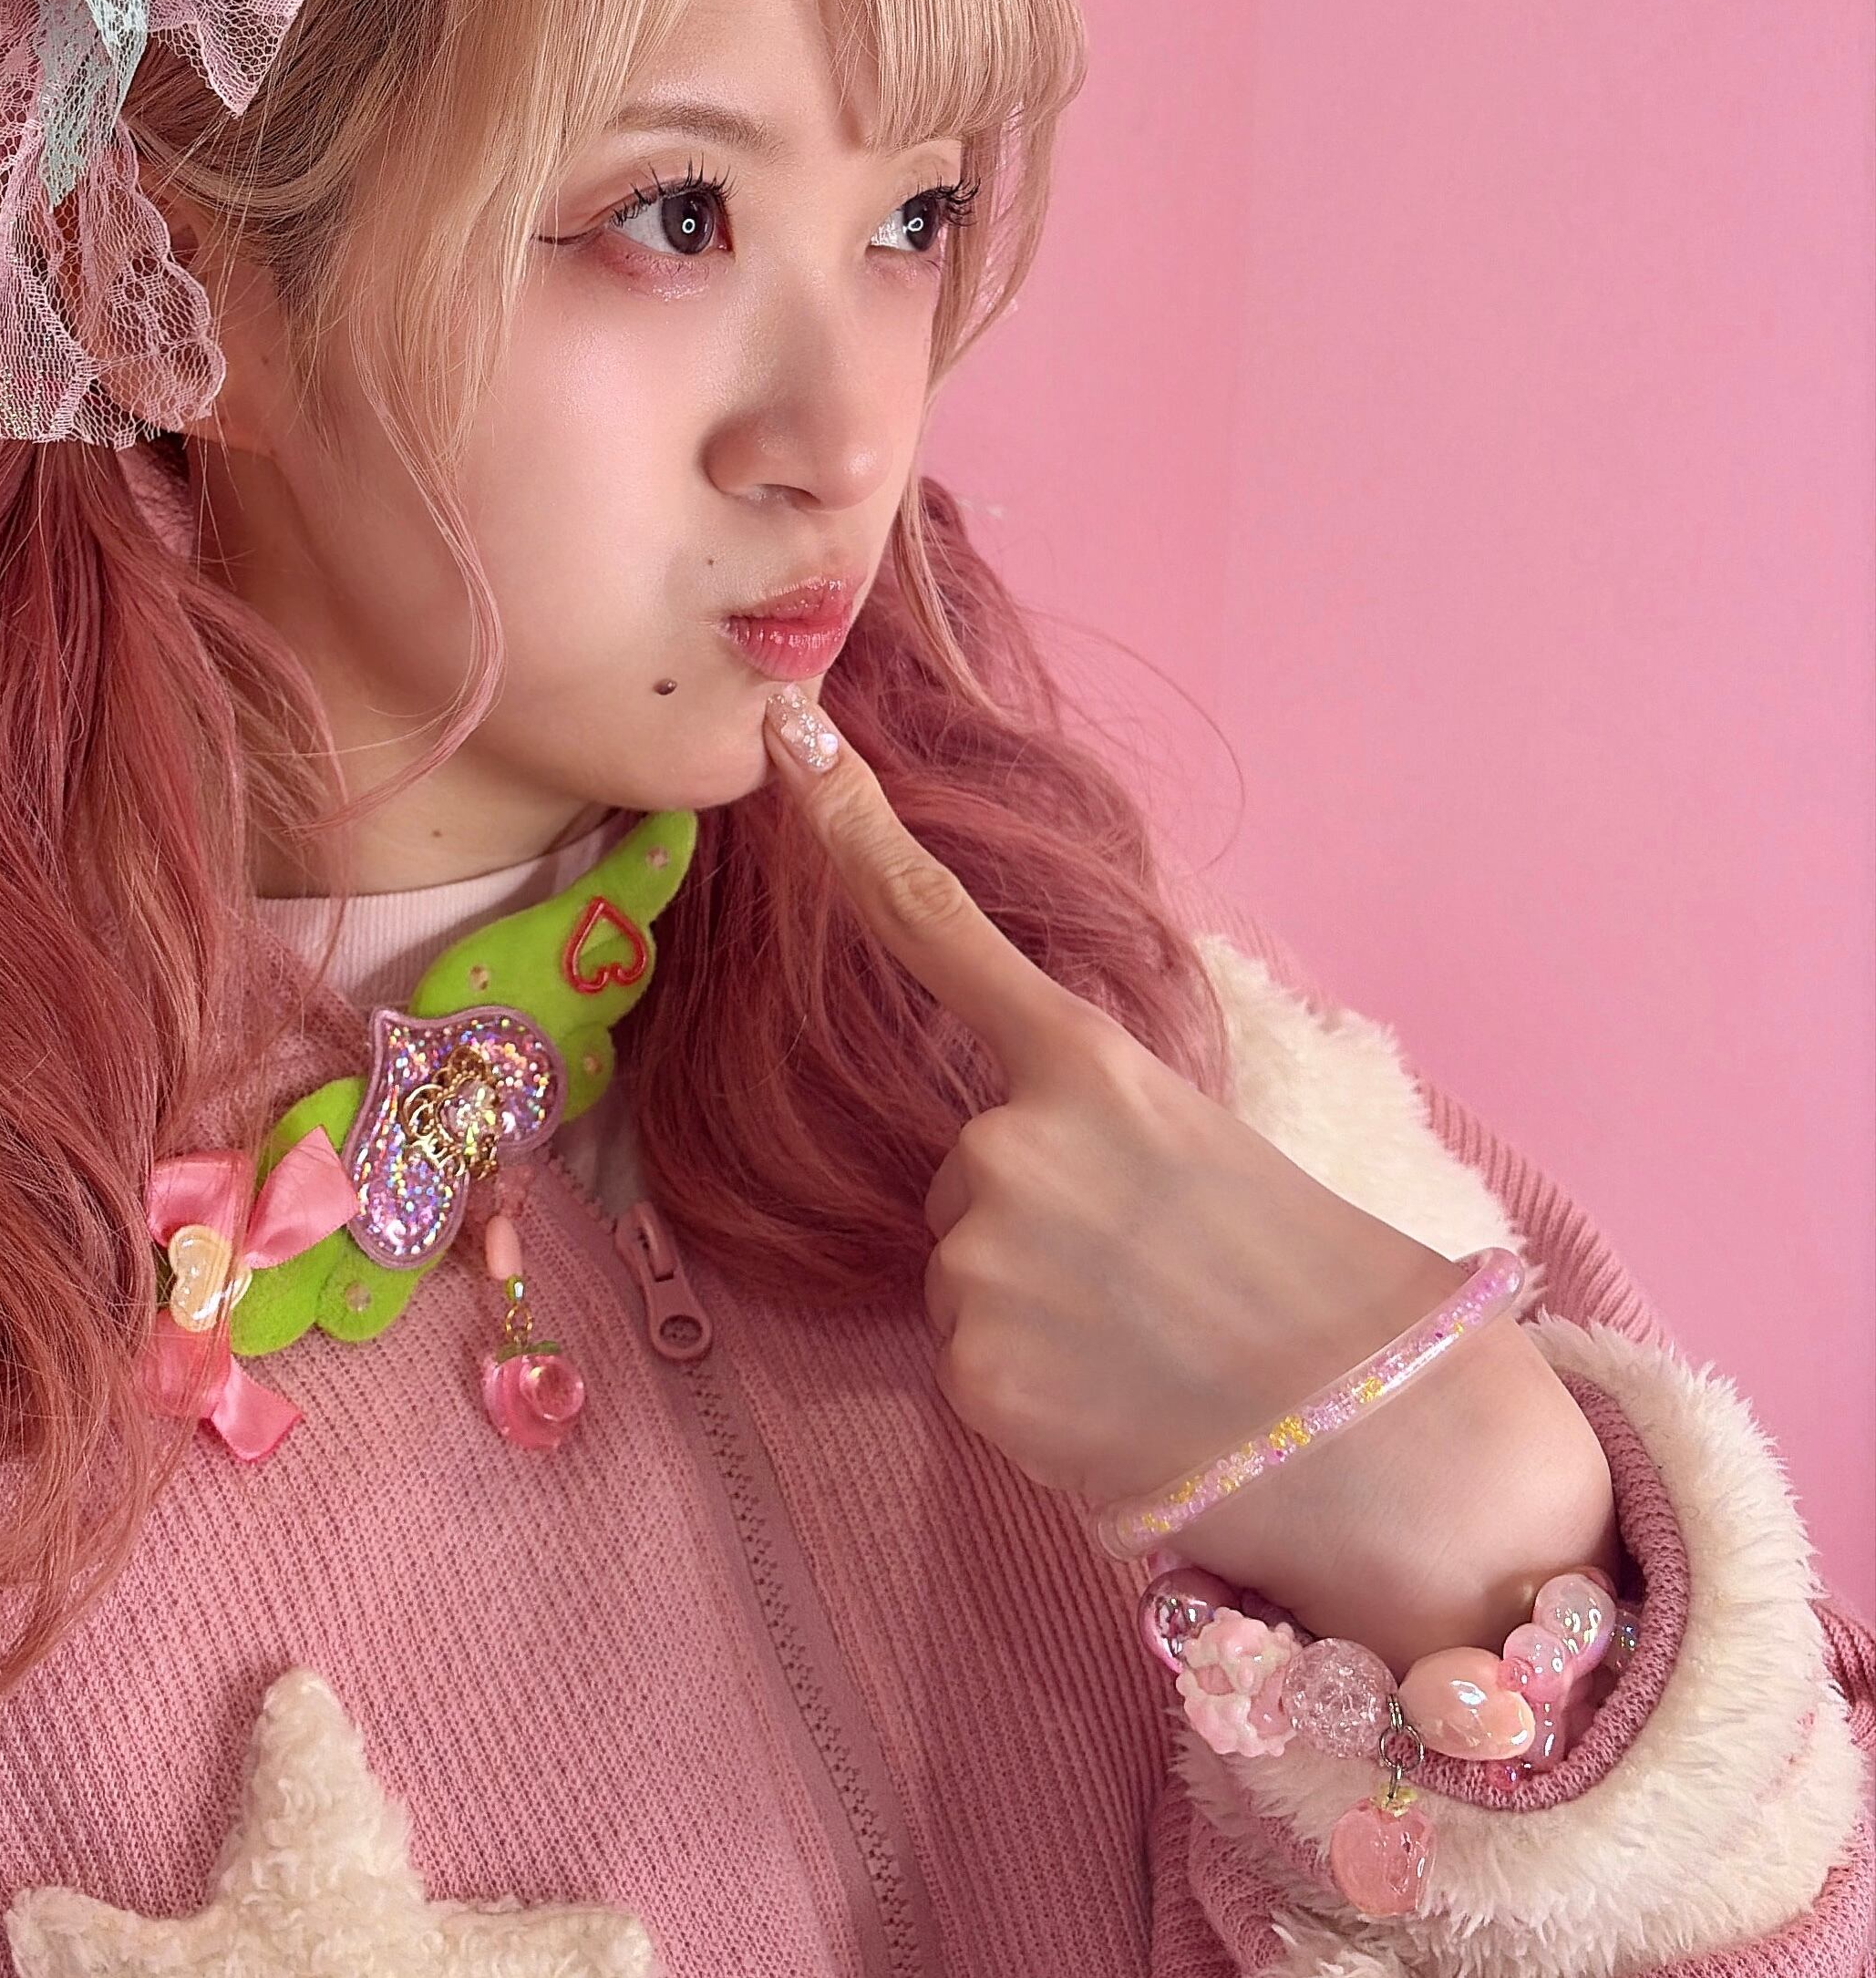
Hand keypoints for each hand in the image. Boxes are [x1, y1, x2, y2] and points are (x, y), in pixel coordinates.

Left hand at [761, 683, 1615, 1665]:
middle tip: (1149, 1278)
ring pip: (963, 1271)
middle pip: (961, 1169)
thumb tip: (1016, 1168)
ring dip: (1031, 1307)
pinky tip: (1120, 1408)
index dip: (850, 827)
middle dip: (1029, 1218)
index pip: (936, 923)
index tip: (789, 737)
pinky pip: (973, 1365)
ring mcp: (980, 1259)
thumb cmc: (1319, 1281)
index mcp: (1083, 1062)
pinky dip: (1033, 1392)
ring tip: (1150, 1348)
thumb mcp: (1202, 1142)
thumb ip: (1087, 1123)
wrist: (1386, 1438)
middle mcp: (1007, 1143)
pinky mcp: (972, 1372)